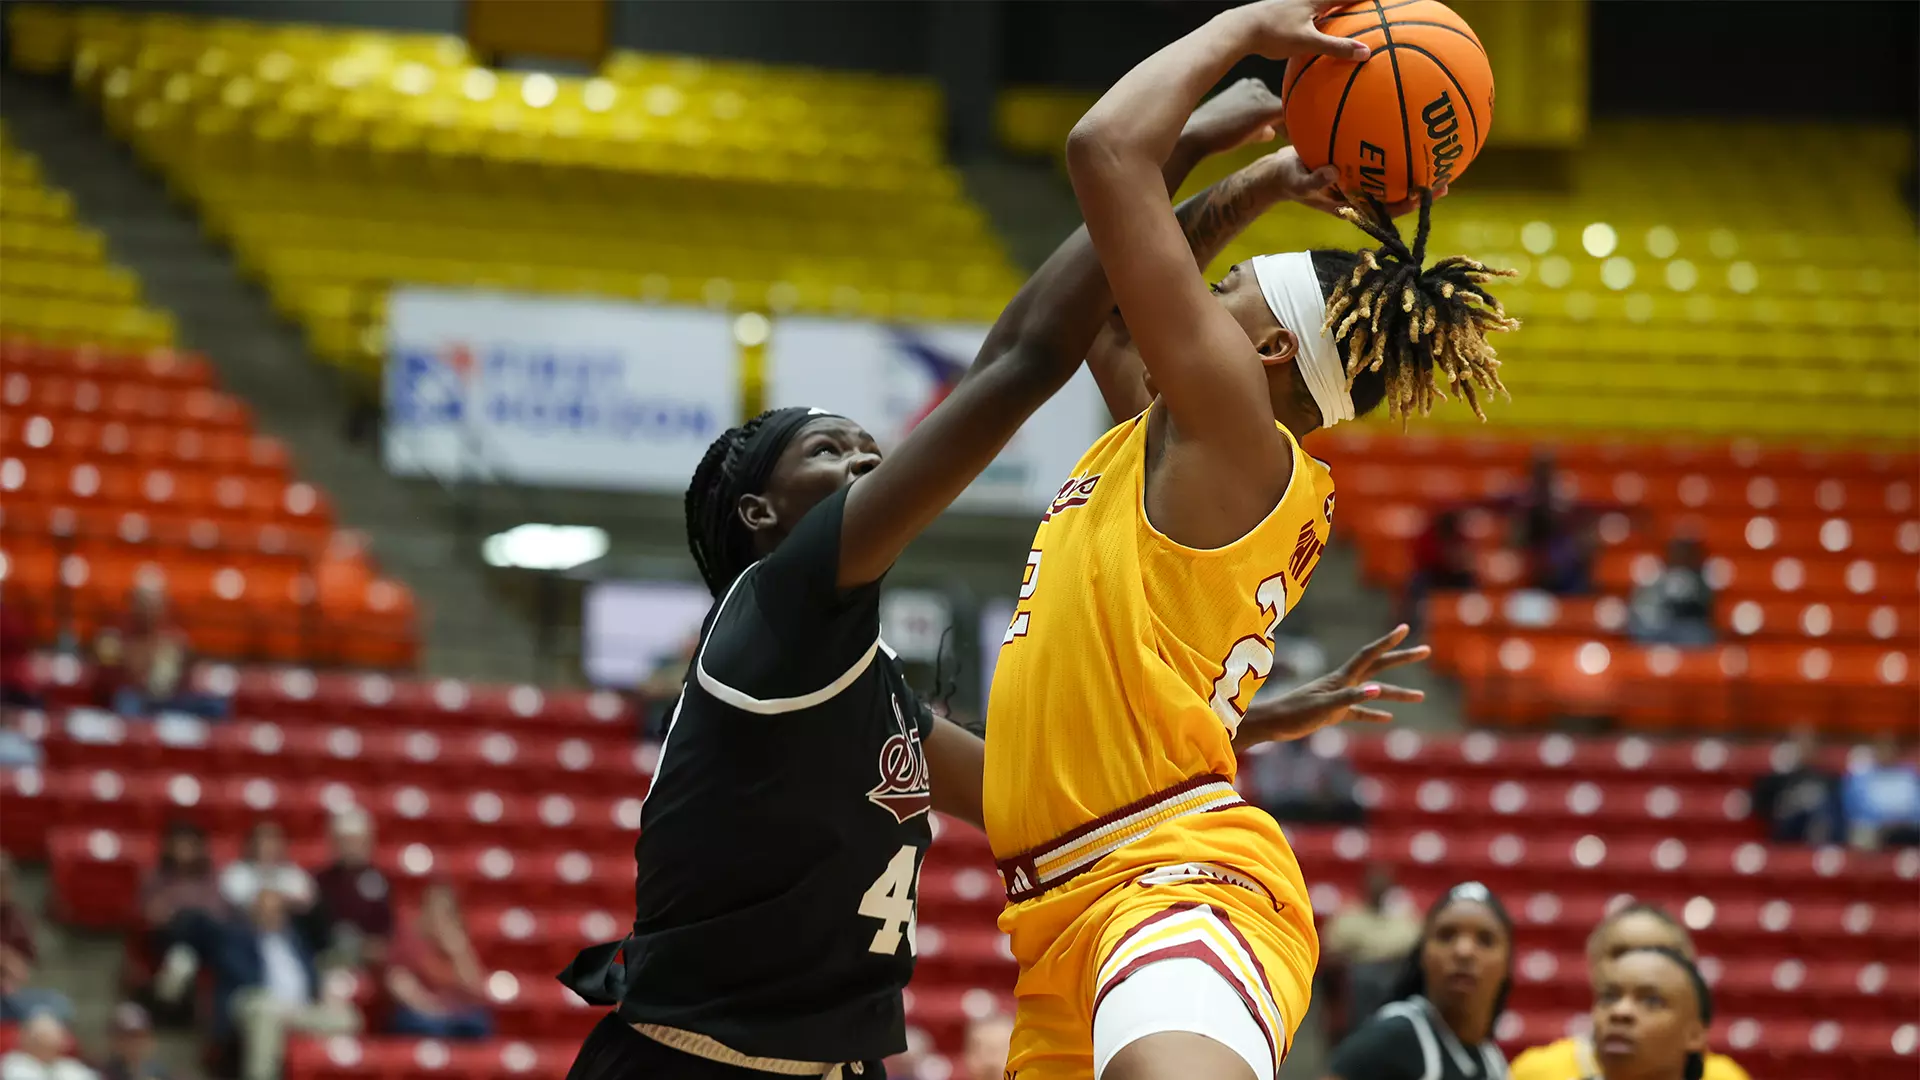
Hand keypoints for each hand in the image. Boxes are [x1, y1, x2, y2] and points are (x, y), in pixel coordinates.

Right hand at [1179, 78, 1287, 156]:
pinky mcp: (1266, 107)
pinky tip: (1292, 145)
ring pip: (1287, 113)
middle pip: (1281, 107)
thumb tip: (1271, 132)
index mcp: (1247, 85)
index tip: (1280, 135)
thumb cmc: (1210, 134)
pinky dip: (1292, 133)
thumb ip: (1254, 127)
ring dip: (1289, 129)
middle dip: (1285, 124)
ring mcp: (1261, 94)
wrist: (1194, 136)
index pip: (1271, 103)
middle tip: (1288, 140)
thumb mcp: (1234, 125)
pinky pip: (1290, 119)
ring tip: (1290, 143)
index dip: (1277, 122)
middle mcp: (1255, 84)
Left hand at [1226, 0, 1370, 62]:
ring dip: (1336, 7)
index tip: (1384, 2)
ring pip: (1322, 4)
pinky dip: (1321, 17)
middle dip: (1351, 2)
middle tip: (1369, 6)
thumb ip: (1336, 47)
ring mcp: (1295, 3)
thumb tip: (1365, 53)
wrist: (1239, 28)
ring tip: (1348, 13)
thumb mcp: (1307, 42)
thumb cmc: (1273, 34)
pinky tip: (1319, 26)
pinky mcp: (1284, 11)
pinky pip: (1310, 12)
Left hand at [1242, 624, 1428, 740]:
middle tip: (1426, 651)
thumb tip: (1376, 689)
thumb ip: (1350, 698)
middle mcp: (1343, 683)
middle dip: (1402, 659)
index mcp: (1341, 678)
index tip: (1405, 628)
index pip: (1369, 655)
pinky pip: (1360, 712)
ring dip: (1397, 693)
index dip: (1388, 642)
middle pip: (1379, 668)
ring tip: (1421, 695)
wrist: (1270, 724)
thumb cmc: (1294, 715)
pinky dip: (1374, 713)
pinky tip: (1388, 718)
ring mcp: (1339, 697)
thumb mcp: (1324, 708)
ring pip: (1375, 692)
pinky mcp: (1333, 712)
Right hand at [1244, 146, 1442, 219]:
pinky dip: (1394, 145)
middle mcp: (1362, 193)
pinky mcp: (1356, 164)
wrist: (1276, 172)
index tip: (1425, 195)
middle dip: (1422, 191)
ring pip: (1393, 177)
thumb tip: (1332, 173)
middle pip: (1398, 195)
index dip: (1406, 205)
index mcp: (1352, 204)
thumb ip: (1313, 180)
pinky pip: (1379, 156)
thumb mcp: (1295, 180)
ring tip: (1440, 156)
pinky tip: (1407, 124)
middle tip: (1446, 179)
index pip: (1385, 209)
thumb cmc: (1285, 179)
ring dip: (1415, 170)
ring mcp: (1360, 179)